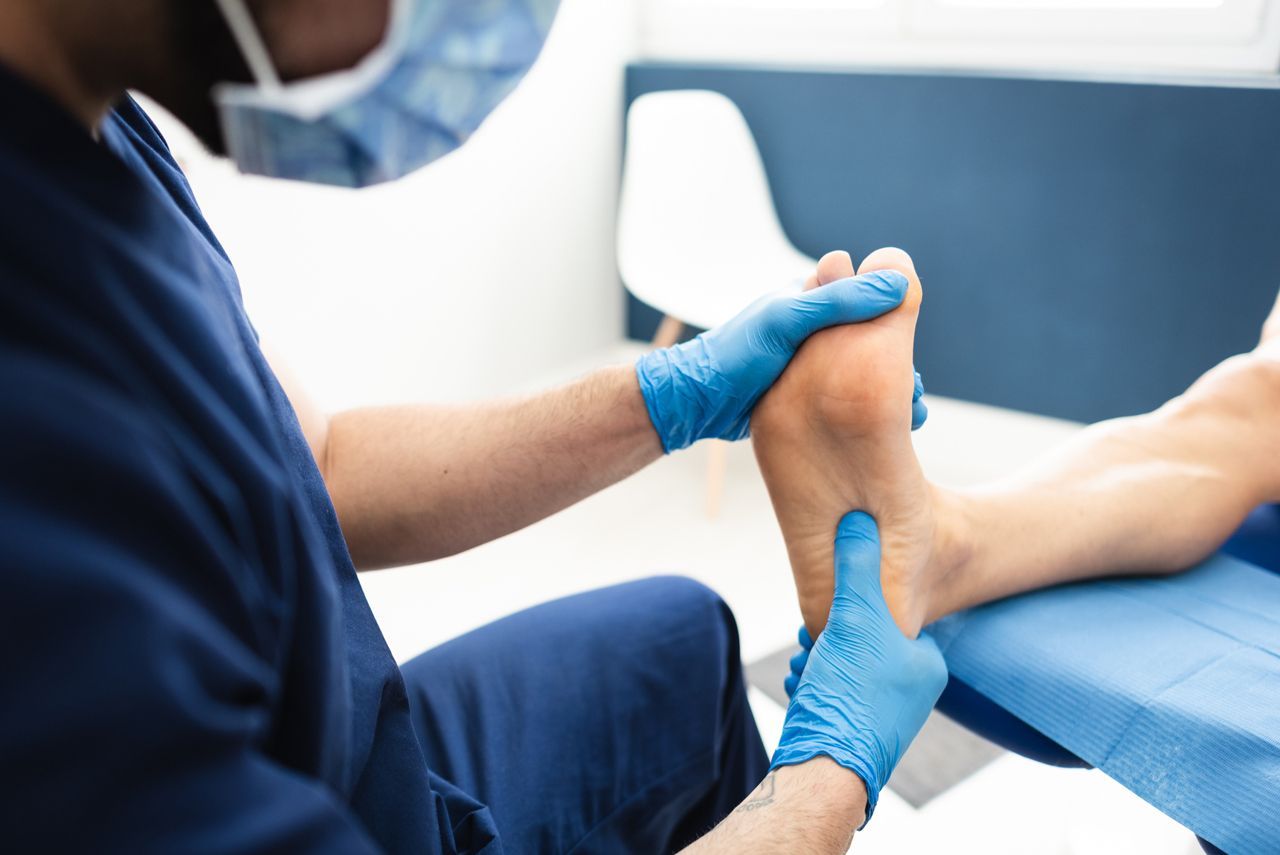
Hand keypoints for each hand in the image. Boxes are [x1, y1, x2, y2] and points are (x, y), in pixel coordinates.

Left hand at [635, 272, 927, 452]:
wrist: (696, 403)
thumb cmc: (736, 355)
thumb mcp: (785, 321)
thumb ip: (837, 301)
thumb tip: (897, 284)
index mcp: (811, 300)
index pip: (867, 299)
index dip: (892, 316)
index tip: (909, 339)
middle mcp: (815, 330)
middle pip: (873, 342)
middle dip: (898, 365)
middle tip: (915, 394)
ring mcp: (813, 365)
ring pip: (865, 375)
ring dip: (891, 394)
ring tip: (911, 417)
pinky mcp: (809, 397)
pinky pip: (849, 401)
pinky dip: (870, 414)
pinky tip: (889, 433)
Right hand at [772, 512, 947, 825]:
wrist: (826, 764)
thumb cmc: (850, 690)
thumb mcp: (856, 614)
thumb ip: (858, 564)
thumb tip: (859, 518)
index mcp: (927, 664)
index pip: (891, 610)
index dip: (854, 605)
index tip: (831, 611)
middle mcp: (914, 691)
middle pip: (863, 637)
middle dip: (830, 635)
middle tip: (813, 641)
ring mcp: (887, 713)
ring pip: (844, 662)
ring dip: (818, 658)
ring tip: (808, 667)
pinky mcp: (859, 729)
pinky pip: (835, 689)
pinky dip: (815, 682)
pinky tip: (805, 686)